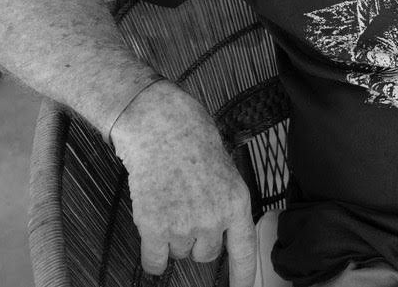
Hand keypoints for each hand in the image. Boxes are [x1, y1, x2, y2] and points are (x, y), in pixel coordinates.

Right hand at [110, 81, 256, 285]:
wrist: (161, 126)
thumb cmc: (191, 141)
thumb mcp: (223, 169)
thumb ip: (224, 202)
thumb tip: (220, 230)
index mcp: (236, 200)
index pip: (245, 249)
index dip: (245, 276)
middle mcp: (214, 217)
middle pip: (206, 254)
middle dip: (196, 238)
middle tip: (186, 207)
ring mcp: (185, 224)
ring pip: (179, 253)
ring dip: (172, 237)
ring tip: (169, 201)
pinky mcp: (156, 227)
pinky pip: (155, 261)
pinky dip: (153, 253)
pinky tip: (152, 226)